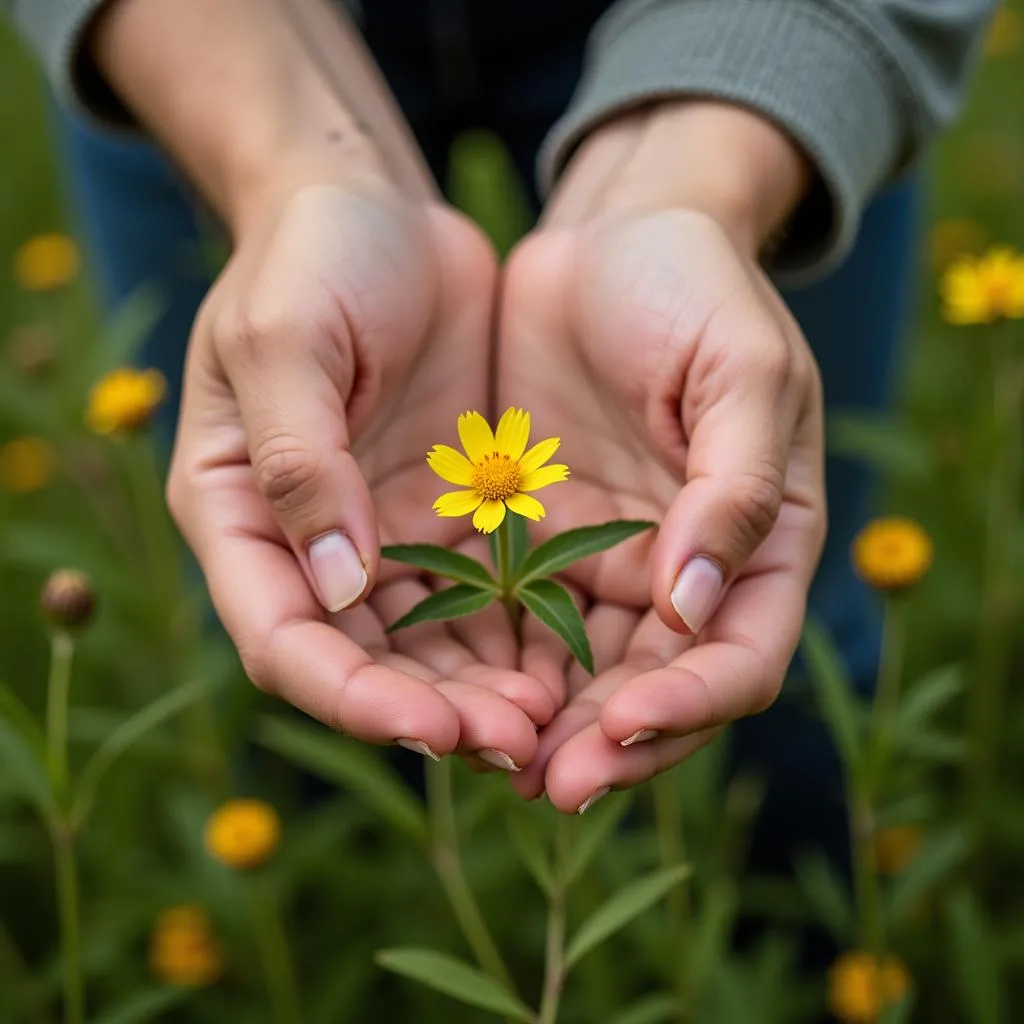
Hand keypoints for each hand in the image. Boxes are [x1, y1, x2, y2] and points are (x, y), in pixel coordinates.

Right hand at [167, 173, 553, 769]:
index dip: (352, 697)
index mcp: (239, 514)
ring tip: (552, 720)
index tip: (431, 729)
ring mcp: (379, 536)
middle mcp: (305, 545)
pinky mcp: (443, 515)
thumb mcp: (288, 339)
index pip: (283, 640)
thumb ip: (301, 462)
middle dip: (434, 711)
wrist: (374, 210)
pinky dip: (517, 636)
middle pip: (362, 664)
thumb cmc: (310, 256)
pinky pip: (481, 595)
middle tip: (518, 739)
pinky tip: (570, 660)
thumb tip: (338, 588)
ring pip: (428, 647)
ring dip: (484, 690)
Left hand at [498, 104, 825, 809]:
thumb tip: (696, 607)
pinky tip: (445, 689)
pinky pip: (512, 622)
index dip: (690, 705)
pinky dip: (488, 663)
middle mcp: (682, 573)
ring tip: (485, 755)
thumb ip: (735, 486)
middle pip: (653, 690)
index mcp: (758, 544)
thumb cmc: (698, 286)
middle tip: (545, 782)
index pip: (739, 657)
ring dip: (538, 724)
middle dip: (604, 744)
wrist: (614, 234)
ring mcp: (605, 563)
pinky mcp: (535, 541)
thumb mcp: (740, 369)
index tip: (622, 723)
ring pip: (577, 674)